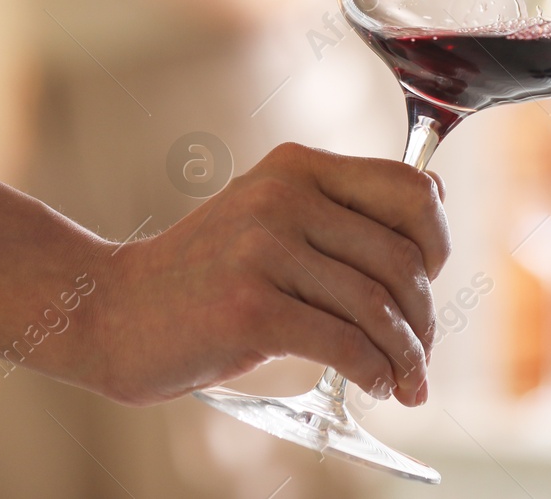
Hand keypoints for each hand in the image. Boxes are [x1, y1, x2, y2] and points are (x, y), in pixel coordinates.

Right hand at [87, 143, 450, 406]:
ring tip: (406, 381)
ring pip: (377, 306)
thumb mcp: (271, 215)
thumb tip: (435, 193)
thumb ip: (343, 206)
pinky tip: (375, 385)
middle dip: (424, 317)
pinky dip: (372, 371)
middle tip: (420, 353)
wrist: (113, 311)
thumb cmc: (205, 273)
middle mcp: (284, 196)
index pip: (409, 188)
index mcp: (297, 166)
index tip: (432, 281)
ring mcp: (264, 249)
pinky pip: (343, 344)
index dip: (437, 240)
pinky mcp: (250, 307)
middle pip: (400, 258)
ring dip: (405, 354)